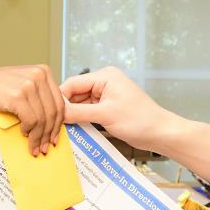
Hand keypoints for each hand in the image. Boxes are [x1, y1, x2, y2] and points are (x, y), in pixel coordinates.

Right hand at [0, 64, 63, 155]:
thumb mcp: (24, 86)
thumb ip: (39, 98)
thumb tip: (52, 124)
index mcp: (44, 71)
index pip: (59, 102)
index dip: (59, 123)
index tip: (55, 136)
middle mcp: (39, 75)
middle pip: (53, 112)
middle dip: (50, 133)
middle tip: (46, 147)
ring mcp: (29, 85)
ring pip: (43, 119)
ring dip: (39, 137)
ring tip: (35, 147)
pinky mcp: (18, 96)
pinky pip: (31, 121)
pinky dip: (29, 132)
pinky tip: (23, 134)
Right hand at [59, 67, 173, 152]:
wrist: (160, 133)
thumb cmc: (140, 121)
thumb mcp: (105, 115)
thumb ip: (79, 112)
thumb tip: (57, 113)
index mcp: (105, 76)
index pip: (72, 83)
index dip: (60, 99)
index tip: (49, 115)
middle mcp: (104, 82)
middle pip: (74, 94)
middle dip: (66, 109)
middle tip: (54, 126)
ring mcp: (106, 95)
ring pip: (80, 104)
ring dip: (73, 116)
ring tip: (62, 131)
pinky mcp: (107, 108)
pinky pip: (88, 112)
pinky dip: (81, 120)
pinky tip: (74, 131)